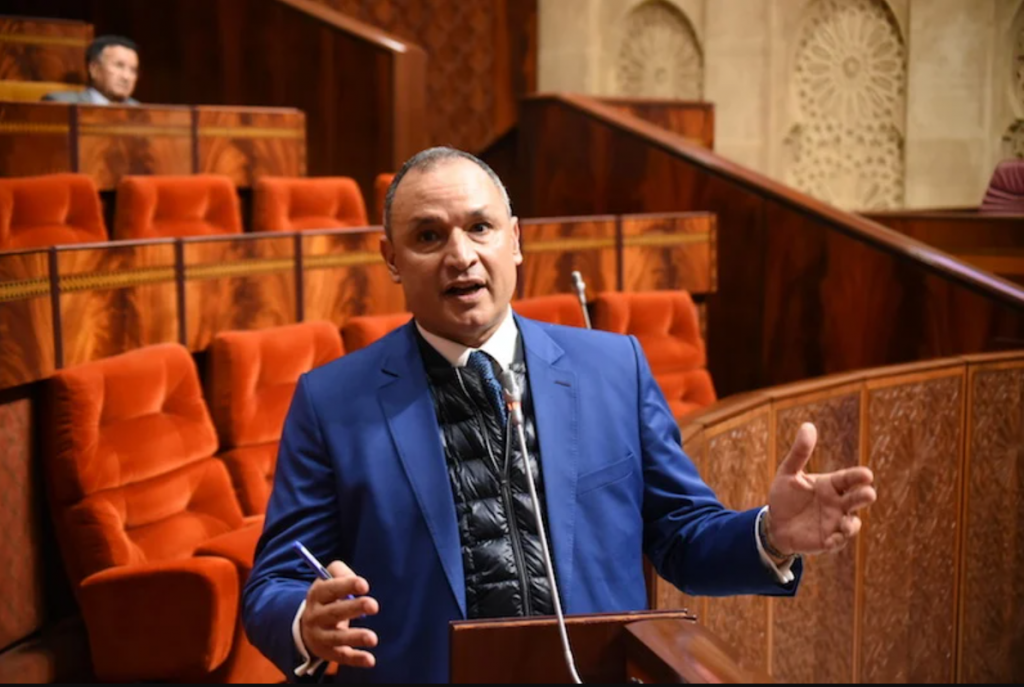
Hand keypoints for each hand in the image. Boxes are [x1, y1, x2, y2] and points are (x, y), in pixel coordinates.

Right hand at [300, 561, 379, 667]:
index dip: (347, 585)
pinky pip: (342, 656)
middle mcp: (316, 616)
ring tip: (372, 638)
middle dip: (355, 608)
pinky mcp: (328, 652)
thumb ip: (340, 572)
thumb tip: (358, 581)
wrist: (306, 626)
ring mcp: (321, 636)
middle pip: (335, 612)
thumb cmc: (327, 597)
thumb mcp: (328, 580)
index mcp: (317, 595)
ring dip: (355, 637)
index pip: (331, 588)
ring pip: (338, 637)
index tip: (364, 585)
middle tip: (373, 605)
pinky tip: (370, 660)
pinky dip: (356, 659)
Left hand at [766, 422, 875, 555]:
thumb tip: (808, 425)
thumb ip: (800, 452)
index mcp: (831, 485)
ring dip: (852, 525)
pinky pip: (837, 542)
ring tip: (846, 524)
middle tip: (869, 494)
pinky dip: (836, 542)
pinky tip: (829, 540)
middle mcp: (838, 503)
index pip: (848, 479)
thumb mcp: (788, 472)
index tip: (867, 474)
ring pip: (852, 524)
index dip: (858, 476)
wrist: (774, 523)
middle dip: (864, 496)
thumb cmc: (785, 495)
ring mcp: (835, 522)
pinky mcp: (828, 540)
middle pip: (857, 499)